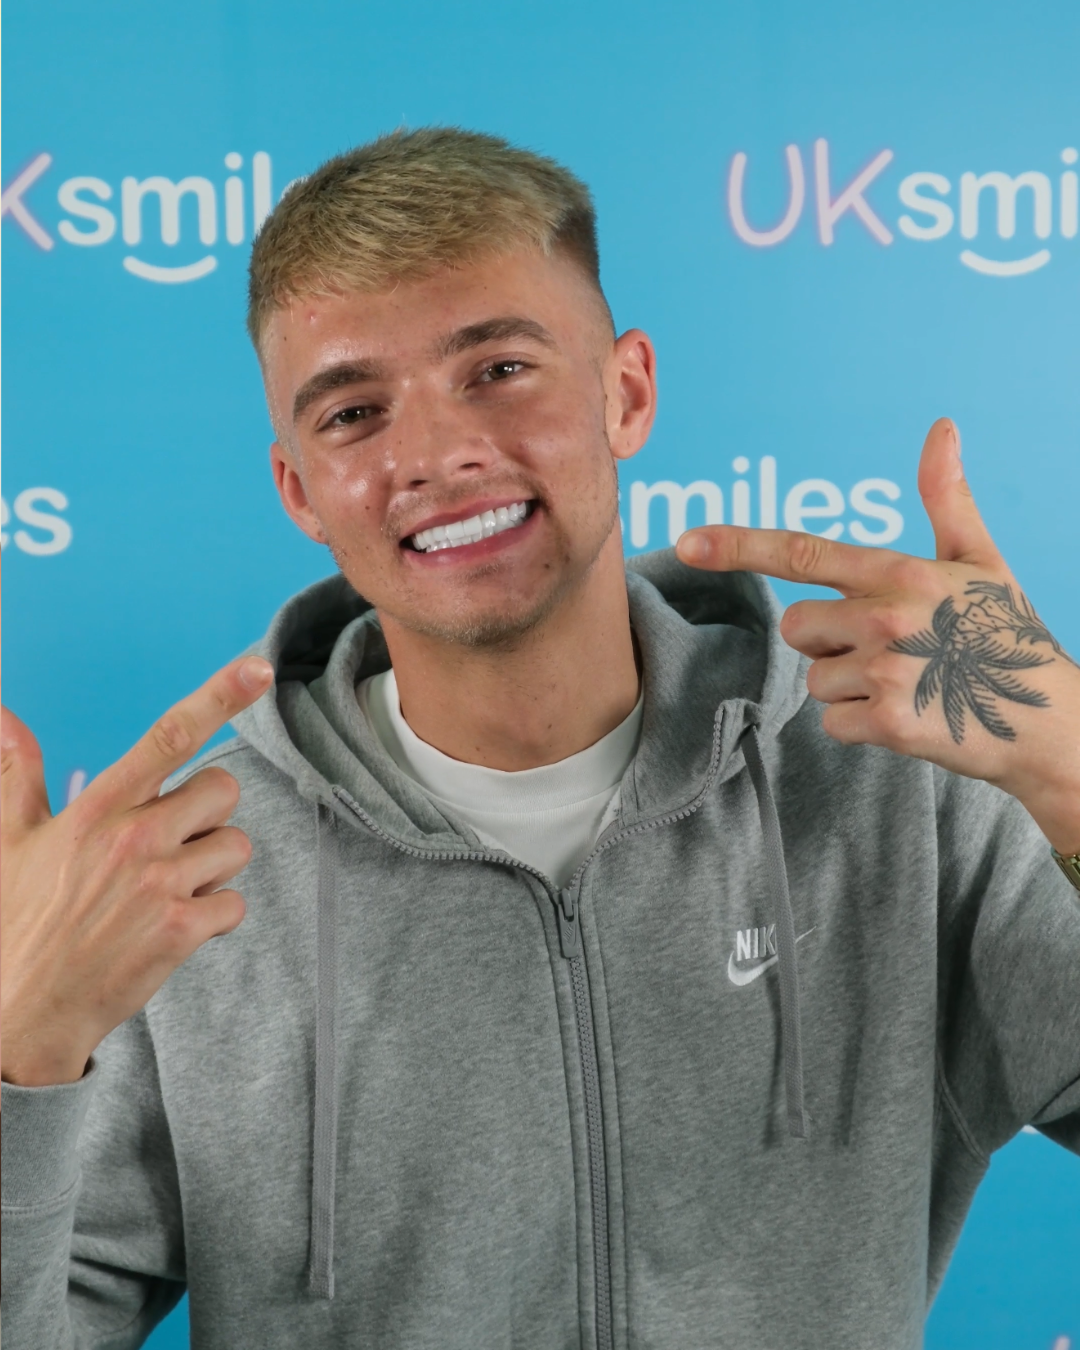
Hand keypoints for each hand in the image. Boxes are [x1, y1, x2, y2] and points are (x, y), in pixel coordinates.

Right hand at [0, 657, 273, 1086]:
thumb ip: (18, 772)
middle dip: (206, 813)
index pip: (168, 735)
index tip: (259, 668)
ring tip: (165, 890)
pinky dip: (214, 915)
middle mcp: (135, 837)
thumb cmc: (15, 923)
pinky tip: (173, 926)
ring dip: (212, 866)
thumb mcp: (9, 841)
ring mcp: (161, 884)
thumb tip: (3, 715)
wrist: (21, 1013)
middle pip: (222, 790)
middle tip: (169, 843)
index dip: (219, 696)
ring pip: (236, 846)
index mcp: (98, 808)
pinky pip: (234, 902)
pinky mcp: (182, 930)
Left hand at [675, 419, 1079, 853]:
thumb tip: (942, 428)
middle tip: (892, 651)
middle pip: (797, 627)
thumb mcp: (981, 559)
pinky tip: (907, 717)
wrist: (1047, 722)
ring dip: (847, 687)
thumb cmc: (1006, 635)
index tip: (688, 542)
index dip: (739, 546)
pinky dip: (859, 727)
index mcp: (900, 572)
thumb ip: (946, 498)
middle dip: (829, 643)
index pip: (803, 553)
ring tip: (906, 684)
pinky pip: (831, 722)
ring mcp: (886, 668)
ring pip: (813, 679)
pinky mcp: (887, 720)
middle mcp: (886, 614)